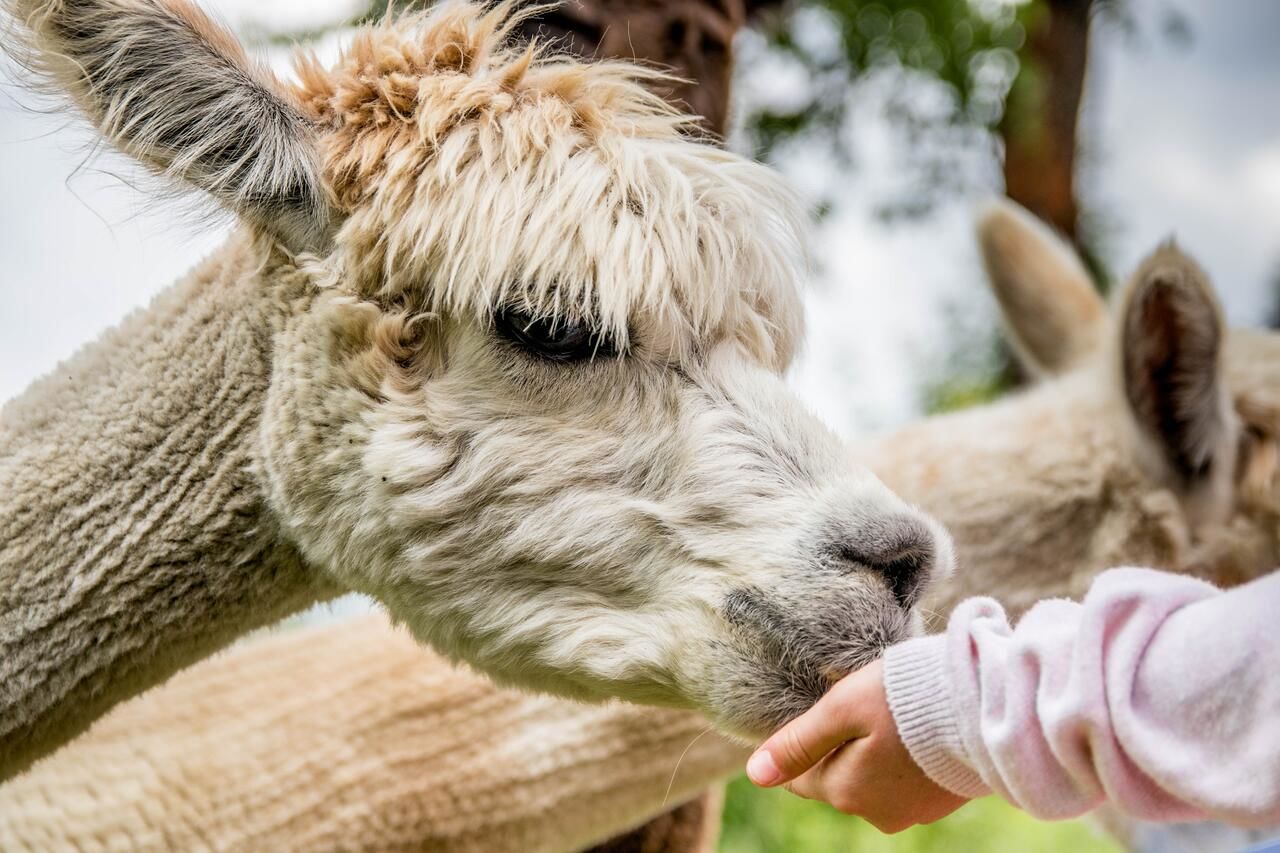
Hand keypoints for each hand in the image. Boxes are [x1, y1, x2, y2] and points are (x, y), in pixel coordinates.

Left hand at [745, 660, 969, 832]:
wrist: (986, 706)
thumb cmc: (908, 699)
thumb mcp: (842, 709)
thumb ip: (798, 743)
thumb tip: (754, 775)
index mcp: (843, 791)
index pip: (801, 774)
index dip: (807, 739)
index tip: (828, 709)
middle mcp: (874, 814)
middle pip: (836, 778)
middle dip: (841, 745)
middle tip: (865, 706)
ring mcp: (911, 813)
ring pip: (870, 780)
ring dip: (873, 751)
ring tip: (895, 715)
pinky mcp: (939, 803)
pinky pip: (903, 781)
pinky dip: (904, 757)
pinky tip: (917, 730)